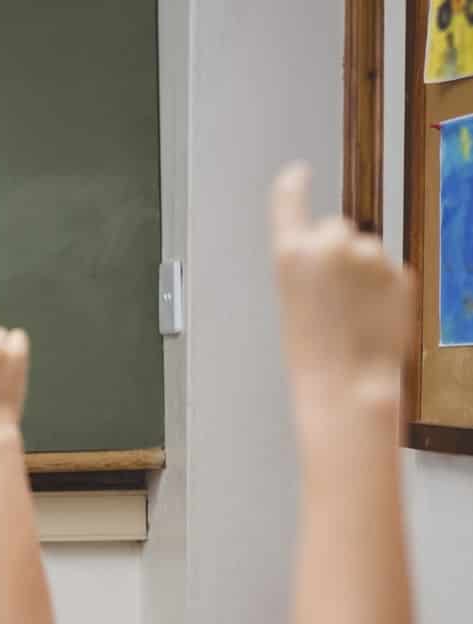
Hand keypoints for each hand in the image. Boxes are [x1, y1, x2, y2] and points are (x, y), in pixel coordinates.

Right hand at [270, 163, 413, 404]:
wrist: (347, 381)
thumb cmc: (314, 352)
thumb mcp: (293, 301)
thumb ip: (310, 266)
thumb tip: (337, 252)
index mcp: (292, 254)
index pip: (289, 201)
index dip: (293, 185)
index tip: (297, 174)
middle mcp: (331, 246)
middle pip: (336, 228)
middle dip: (337, 251)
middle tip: (332, 293)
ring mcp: (370, 257)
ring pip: (367, 251)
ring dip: (363, 274)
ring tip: (352, 314)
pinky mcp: (400, 271)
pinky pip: (390, 272)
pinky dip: (384, 290)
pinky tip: (371, 317)